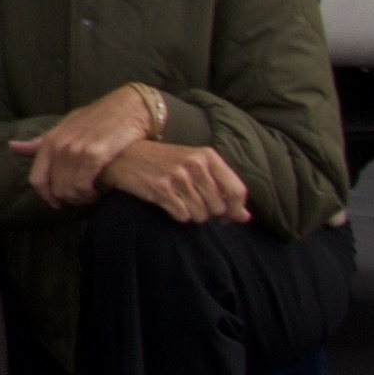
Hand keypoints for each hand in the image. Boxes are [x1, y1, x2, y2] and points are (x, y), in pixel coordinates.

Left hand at [8, 83, 163, 211]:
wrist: (131, 107)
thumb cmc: (99, 118)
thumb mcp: (67, 125)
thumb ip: (42, 141)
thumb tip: (12, 147)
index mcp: (50, 140)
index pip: (37, 179)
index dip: (46, 196)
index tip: (57, 203)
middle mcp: (60, 145)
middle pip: (55, 188)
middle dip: (67, 199)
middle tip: (81, 199)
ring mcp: (76, 150)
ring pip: (69, 190)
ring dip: (81, 198)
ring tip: (92, 196)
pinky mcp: (95, 154)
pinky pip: (84, 186)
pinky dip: (91, 194)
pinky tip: (100, 192)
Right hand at [101, 138, 256, 224]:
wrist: (127, 156)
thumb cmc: (166, 162)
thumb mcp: (196, 166)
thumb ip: (222, 188)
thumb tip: (246, 218)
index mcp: (208, 156)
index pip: (237, 191)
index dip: (235, 210)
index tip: (228, 216)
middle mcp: (195, 165)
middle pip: (219, 207)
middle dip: (210, 213)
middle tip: (195, 204)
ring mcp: (178, 177)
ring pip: (201, 214)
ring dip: (192, 214)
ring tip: (181, 201)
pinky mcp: (162, 190)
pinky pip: (182, 216)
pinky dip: (178, 214)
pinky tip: (169, 203)